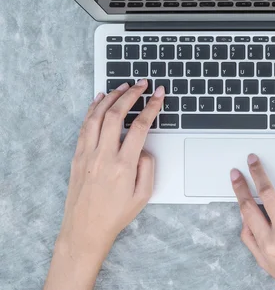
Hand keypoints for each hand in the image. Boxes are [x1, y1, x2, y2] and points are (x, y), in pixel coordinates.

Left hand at [44, 80, 164, 289]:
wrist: (85, 229)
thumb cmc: (115, 215)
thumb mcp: (144, 195)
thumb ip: (148, 167)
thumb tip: (143, 148)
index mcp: (123, 165)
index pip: (141, 127)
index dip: (151, 107)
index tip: (158, 94)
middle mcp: (103, 156)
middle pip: (117, 115)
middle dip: (131, 95)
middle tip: (142, 84)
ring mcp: (87, 154)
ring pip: (97, 116)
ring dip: (111, 97)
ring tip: (123, 86)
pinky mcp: (77, 156)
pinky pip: (84, 126)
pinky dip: (92, 109)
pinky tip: (99, 100)